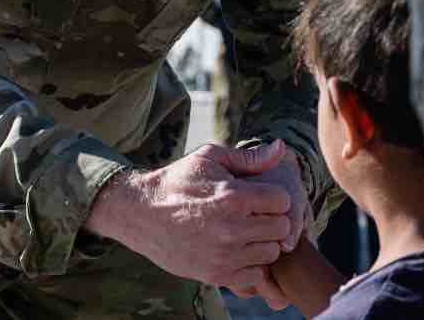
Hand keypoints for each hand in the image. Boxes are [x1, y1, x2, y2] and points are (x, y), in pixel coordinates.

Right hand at [85, 140, 291, 288]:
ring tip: (246, 231)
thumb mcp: (211, 158)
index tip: (261, 197)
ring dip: (263, 242)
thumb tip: (282, 148)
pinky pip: (254, 275)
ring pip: (271, 253)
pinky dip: (250, 264)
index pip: (283, 201)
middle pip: (282, 228)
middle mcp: (232, 228)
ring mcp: (224, 255)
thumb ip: (250, 158)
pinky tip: (237, 250)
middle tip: (256, 214)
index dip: (275, 197)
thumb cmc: (178, 181)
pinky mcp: (215, 275)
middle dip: (273, 219)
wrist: (140, 213)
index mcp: (233, 196)